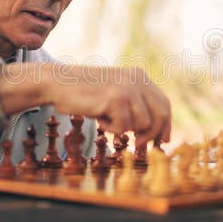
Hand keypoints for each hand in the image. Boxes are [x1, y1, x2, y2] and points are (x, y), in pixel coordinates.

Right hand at [0, 63, 170, 143]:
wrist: (58, 83)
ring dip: (124, 129)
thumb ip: (134, 104)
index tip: (161, 141)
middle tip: (138, 144)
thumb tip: (153, 131)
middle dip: (151, 135)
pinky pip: (124, 127)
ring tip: (106, 118)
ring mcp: (129, 88)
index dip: (164, 125)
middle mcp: (138, 79)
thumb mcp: (114, 93)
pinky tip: (98, 116)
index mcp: (140, 76)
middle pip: (161, 115)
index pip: (164, 104)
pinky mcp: (117, 99)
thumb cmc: (84, 93)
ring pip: (143, 125)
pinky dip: (110, 128)